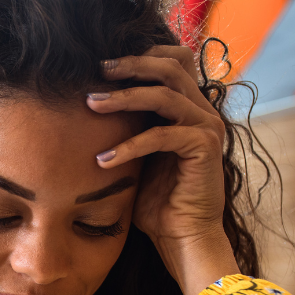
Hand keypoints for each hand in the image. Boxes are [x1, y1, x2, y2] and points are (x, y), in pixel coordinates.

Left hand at [89, 46, 239, 294]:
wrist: (181, 237)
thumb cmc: (155, 202)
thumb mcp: (136, 157)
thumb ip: (127, 129)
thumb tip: (88, 108)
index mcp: (187, 108)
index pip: (172, 62)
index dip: (141, 56)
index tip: (102, 65)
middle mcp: (202, 112)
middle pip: (171, 67)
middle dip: (131, 65)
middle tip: (98, 71)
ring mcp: (207, 128)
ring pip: (165, 95)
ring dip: (124, 98)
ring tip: (91, 104)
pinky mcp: (204, 149)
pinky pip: (161, 136)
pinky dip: (129, 145)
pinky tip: (103, 159)